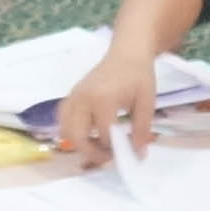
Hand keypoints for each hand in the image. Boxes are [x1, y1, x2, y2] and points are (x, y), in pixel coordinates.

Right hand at [49, 45, 163, 168]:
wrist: (127, 53)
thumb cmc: (138, 75)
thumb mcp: (147, 102)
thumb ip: (142, 130)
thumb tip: (138, 154)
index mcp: (103, 99)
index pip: (104, 135)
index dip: (116, 149)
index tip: (128, 154)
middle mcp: (83, 99)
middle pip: (77, 137)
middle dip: (92, 153)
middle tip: (109, 156)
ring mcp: (73, 97)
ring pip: (65, 131)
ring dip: (80, 144)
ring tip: (99, 145)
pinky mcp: (70, 97)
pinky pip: (62, 121)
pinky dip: (71, 132)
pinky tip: (89, 134)